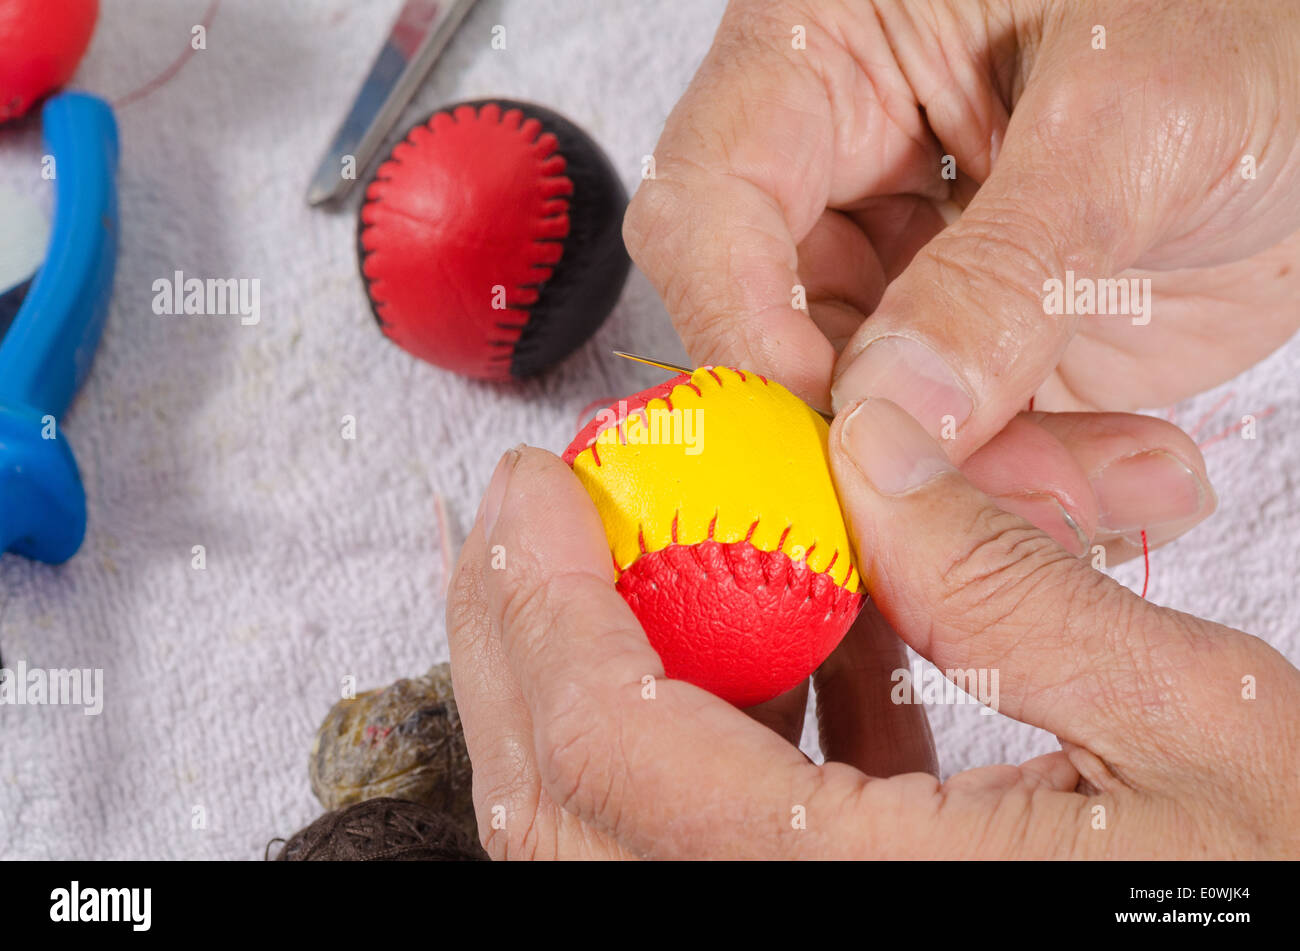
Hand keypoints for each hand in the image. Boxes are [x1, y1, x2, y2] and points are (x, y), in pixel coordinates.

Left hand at [445, 409, 1298, 858]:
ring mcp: (814, 928)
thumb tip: (869, 449)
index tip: (534, 489)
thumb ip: (1007, 582)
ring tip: (624, 564)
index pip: (620, 759)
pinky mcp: (834, 912)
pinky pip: (708, 834)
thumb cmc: (1280, 891)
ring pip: (614, 827)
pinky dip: (697, 735)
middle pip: (567, 814)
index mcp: (875, 896)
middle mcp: (807, 933)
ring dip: (593, 681)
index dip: (548, 609)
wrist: (1295, 946)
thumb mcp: (1189, 719)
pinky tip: (765, 654)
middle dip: (519, 647)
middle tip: (524, 528)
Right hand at [623, 0, 1299, 449]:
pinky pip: (947, 443)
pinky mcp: (967, 343)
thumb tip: (886, 420)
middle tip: (945, 504)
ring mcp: (902, 261)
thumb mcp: (1133, 119)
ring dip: (958, 478)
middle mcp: (841, 161)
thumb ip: (1002, 273)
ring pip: (859, 409)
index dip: (745, 329)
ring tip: (1085, 489)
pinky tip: (1116, 478)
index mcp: (828, 49)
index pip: (711, 203)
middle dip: (861, 431)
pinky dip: (1019, 485)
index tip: (824, 437)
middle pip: (767, 327)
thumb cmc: (1258, 15)